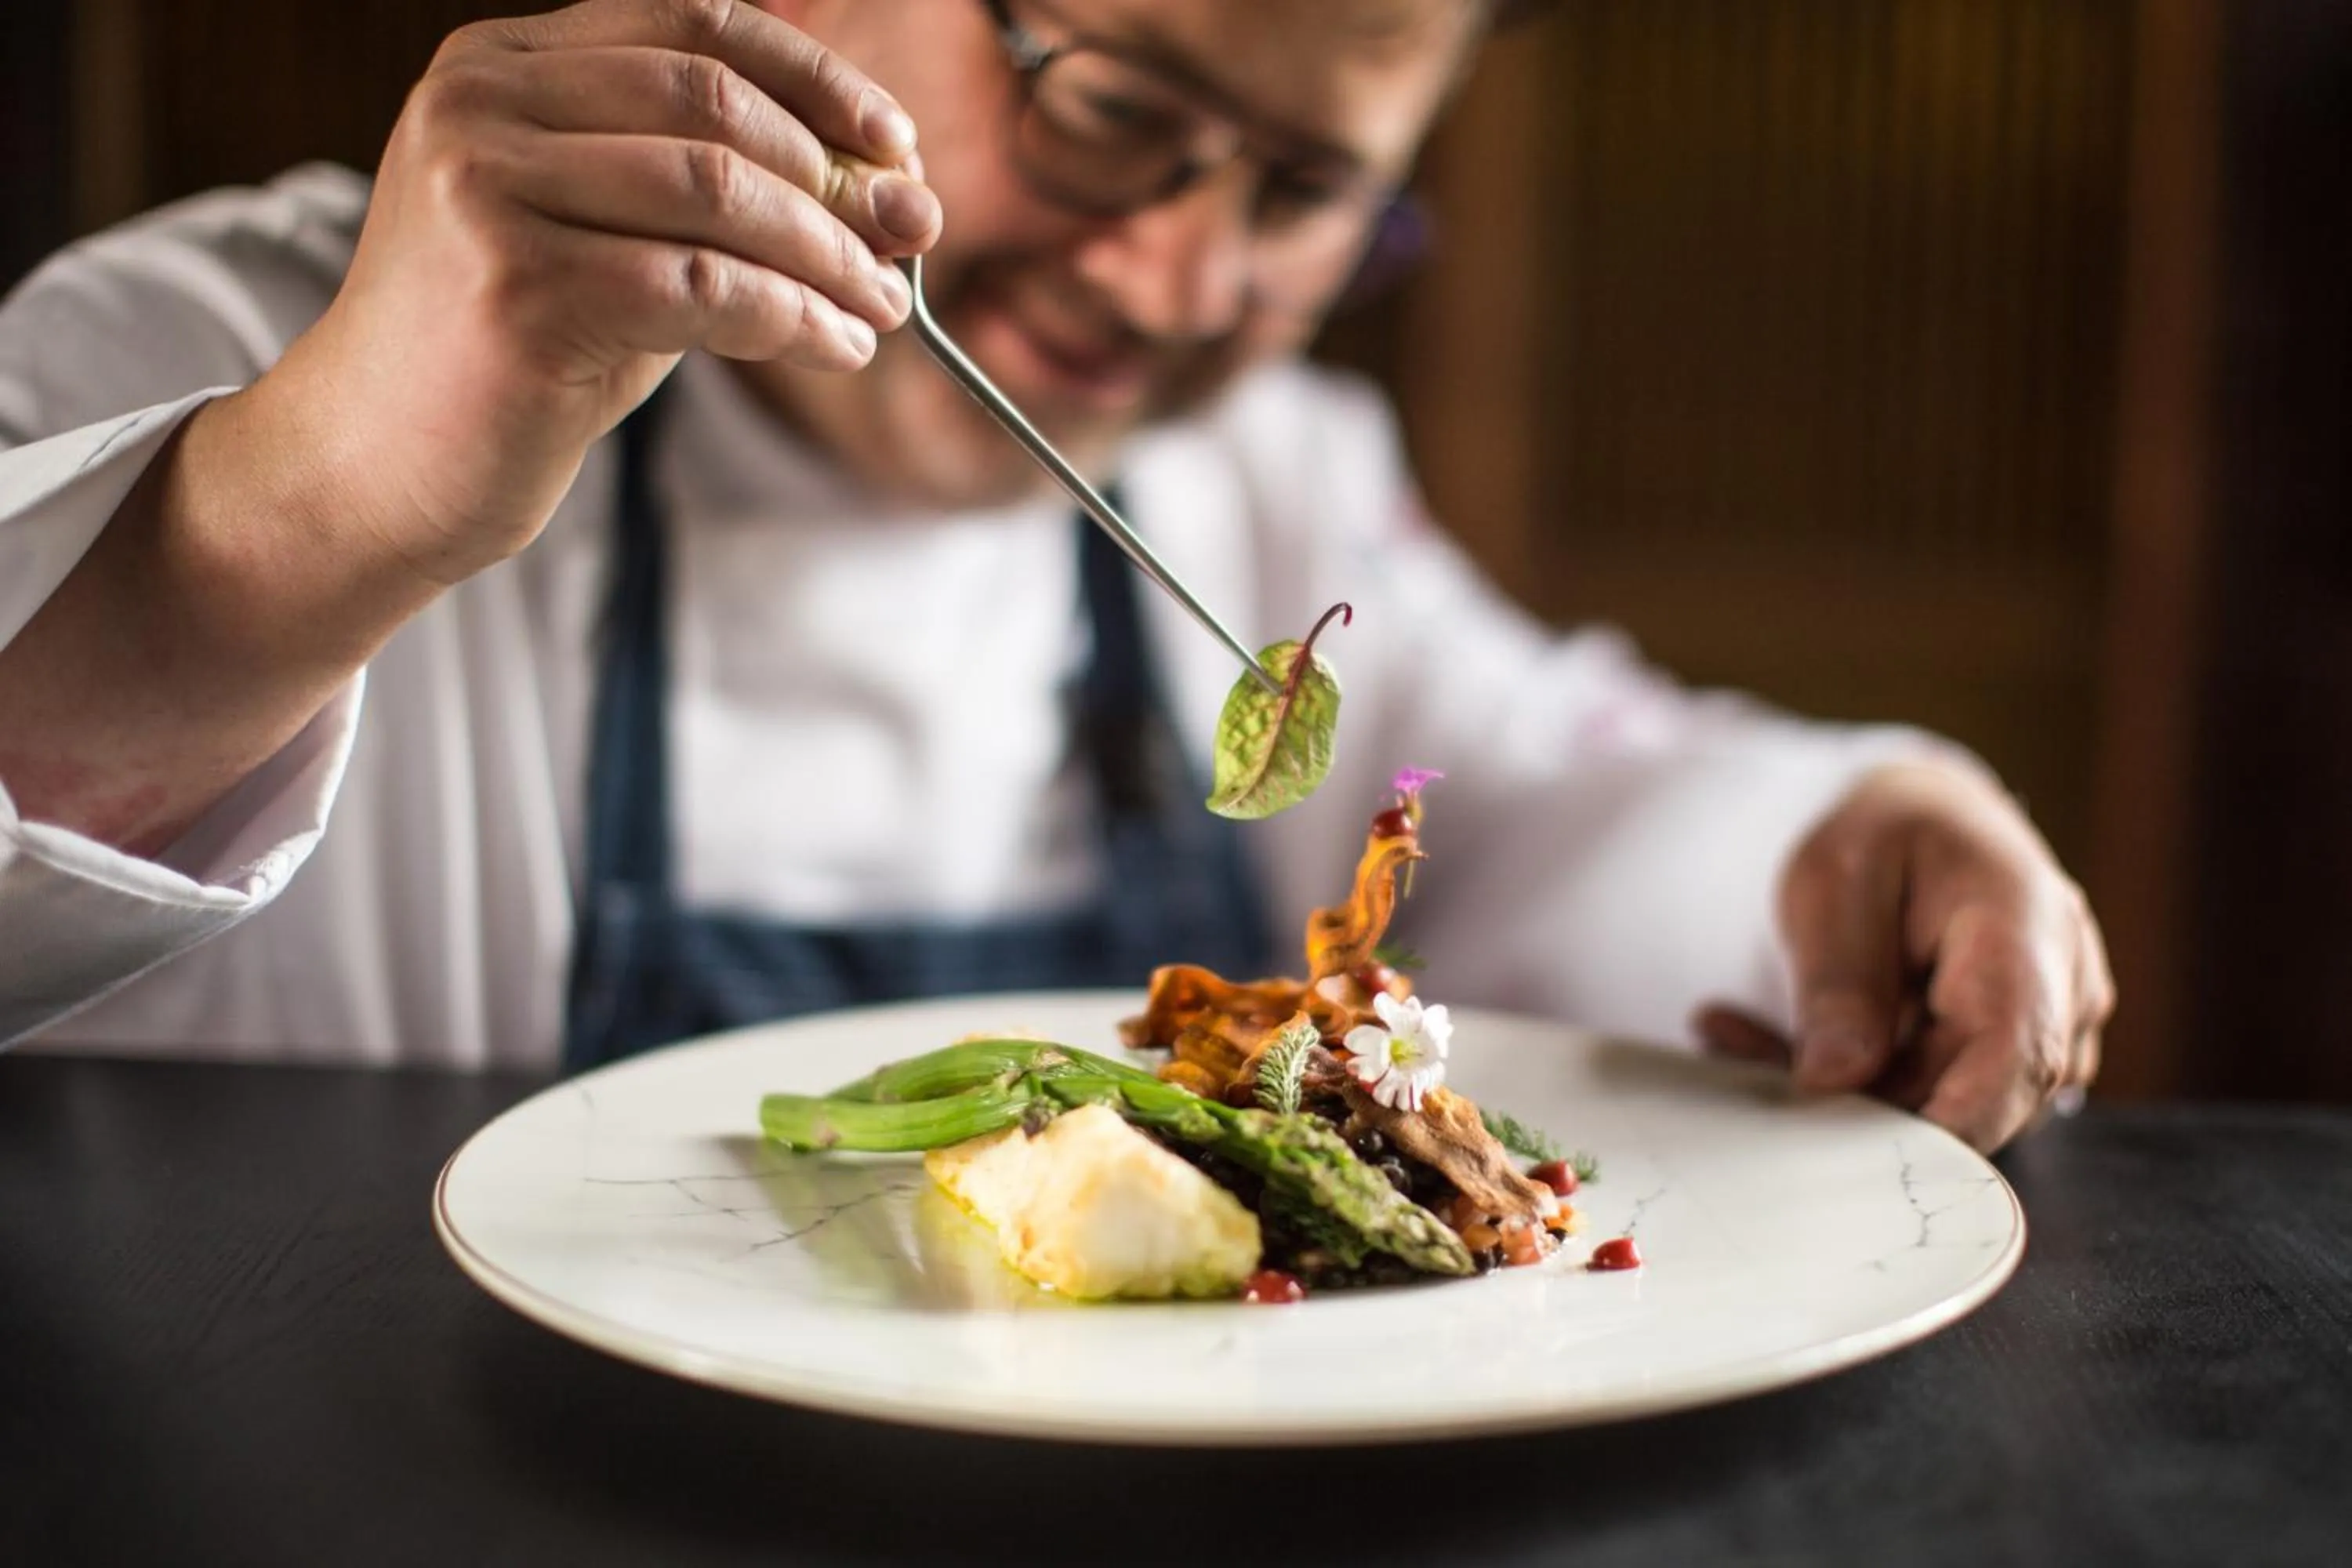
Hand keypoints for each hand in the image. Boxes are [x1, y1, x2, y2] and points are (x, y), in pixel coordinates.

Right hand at [280, 0, 940, 584]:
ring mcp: (488, 193)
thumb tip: (889, 194)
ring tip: (881, 309)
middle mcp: (481, 105)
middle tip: (913, 238)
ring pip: (721, 195)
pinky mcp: (519, 290)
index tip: (895, 143)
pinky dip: (796, 318)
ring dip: (829, 255)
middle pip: (717, 106)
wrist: (376, 466)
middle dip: (837, 177)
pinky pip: (708, 289)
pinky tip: (836, 348)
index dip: (816, 80)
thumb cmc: (512, 354)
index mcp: (499, 63)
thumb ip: (717, 194)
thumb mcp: (611, 238)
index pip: (695, 26)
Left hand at [1694, 761, 2114, 1152]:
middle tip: (1736, 1047)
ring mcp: (2047, 1033)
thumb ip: (1840, 981)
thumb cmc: (1886, 836)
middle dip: (1855, 1097)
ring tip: (1742, 1031)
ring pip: (1947, 1108)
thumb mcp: (1834, 881)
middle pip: (1973, 1098)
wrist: (1926, 822)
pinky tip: (1784, 1042)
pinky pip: (1938, 1099)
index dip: (1938, 1121)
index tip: (1844, 1141)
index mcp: (2028, 932)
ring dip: (1847, 1089)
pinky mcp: (2012, 1061)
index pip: (2013, 1058)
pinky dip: (1861, 1083)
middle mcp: (2062, 994)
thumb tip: (1835, 1081)